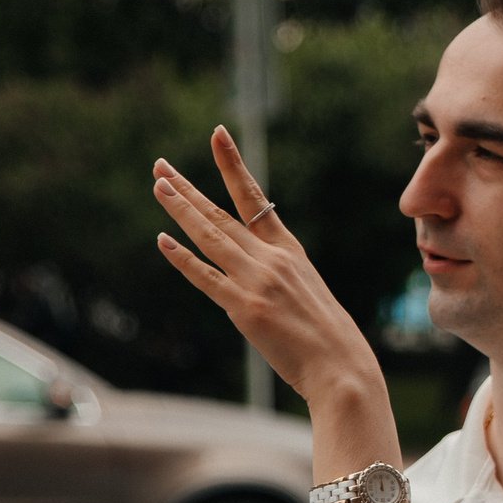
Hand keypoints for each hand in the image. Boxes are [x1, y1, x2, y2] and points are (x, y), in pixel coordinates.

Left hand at [152, 127, 382, 404]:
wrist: (343, 366)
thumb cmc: (330, 338)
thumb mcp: (309, 293)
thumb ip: (278, 277)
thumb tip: (253, 277)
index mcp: (290, 251)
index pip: (255, 199)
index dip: (233, 166)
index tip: (218, 136)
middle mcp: (272, 259)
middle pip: (221, 215)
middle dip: (188, 189)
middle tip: (161, 166)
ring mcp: (257, 281)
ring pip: (210, 237)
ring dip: (181, 210)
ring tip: (159, 186)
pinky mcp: (245, 308)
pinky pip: (206, 278)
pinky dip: (183, 259)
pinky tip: (164, 241)